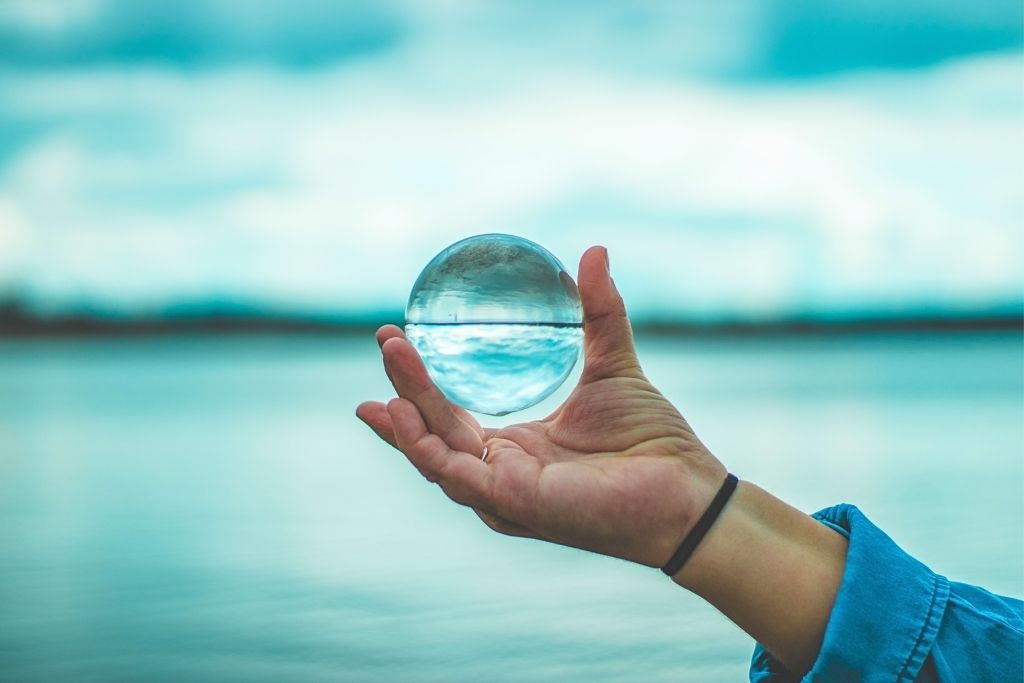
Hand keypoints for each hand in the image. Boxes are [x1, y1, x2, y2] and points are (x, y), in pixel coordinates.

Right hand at [356, 246, 725, 567]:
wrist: (687, 488)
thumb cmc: (653, 441)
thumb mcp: (614, 365)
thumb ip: (599, 313)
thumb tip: (594, 250)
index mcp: (516, 450)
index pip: (452, 419)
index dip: (420, 385)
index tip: (396, 339)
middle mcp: (501, 475)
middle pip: (436, 432)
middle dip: (403, 390)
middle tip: (386, 341)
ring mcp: (503, 493)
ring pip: (436, 453)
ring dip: (407, 410)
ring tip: (392, 358)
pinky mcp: (512, 503)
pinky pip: (455, 474)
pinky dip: (422, 445)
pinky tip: (403, 411)